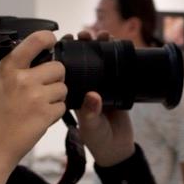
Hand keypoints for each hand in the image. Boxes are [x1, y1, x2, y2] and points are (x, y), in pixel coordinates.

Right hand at [0, 31, 66, 169]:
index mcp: (6, 68)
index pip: (35, 41)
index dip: (48, 39)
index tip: (50, 43)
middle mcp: (24, 78)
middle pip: (58, 67)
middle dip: (54, 77)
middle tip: (43, 87)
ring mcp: (37, 96)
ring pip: (62, 88)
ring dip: (55, 97)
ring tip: (39, 106)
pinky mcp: (46, 114)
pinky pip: (62, 107)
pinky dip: (54, 113)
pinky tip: (39, 119)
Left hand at [70, 31, 134, 166]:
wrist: (117, 149)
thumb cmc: (97, 139)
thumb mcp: (90, 126)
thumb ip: (90, 112)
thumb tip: (93, 96)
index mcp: (74, 93)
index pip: (67, 68)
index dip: (66, 53)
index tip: (65, 40)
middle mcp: (87, 86)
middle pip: (84, 59)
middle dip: (84, 44)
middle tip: (85, 35)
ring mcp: (102, 85)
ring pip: (101, 60)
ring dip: (101, 46)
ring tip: (103, 35)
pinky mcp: (118, 88)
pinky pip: (118, 68)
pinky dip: (118, 56)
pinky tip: (117, 45)